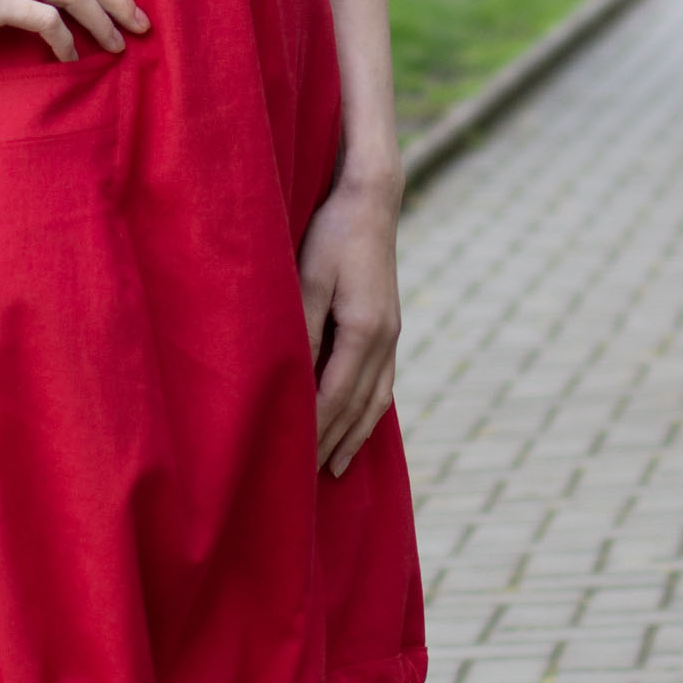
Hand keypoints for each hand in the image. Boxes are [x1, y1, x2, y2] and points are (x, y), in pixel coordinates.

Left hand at [299, 171, 404, 476]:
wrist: (371, 199)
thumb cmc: (332, 232)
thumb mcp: (309, 276)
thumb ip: (303, 326)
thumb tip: (292, 376)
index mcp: (364, 331)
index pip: (334, 398)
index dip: (313, 433)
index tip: (290, 463)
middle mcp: (384, 339)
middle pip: (356, 408)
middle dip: (331, 445)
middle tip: (304, 484)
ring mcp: (392, 334)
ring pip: (374, 401)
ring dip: (353, 436)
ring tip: (334, 469)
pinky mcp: (389, 326)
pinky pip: (382, 384)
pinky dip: (369, 413)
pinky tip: (358, 424)